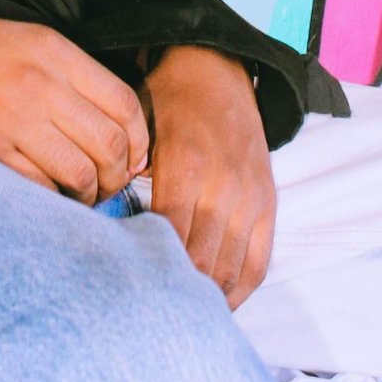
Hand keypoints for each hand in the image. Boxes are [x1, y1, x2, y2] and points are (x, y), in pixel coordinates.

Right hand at [0, 12, 150, 202]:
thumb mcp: (33, 42)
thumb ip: (76, 78)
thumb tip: (120, 131)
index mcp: (57, 53)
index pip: (123, 102)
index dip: (140, 139)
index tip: (136, 156)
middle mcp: (42, 84)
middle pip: (108, 143)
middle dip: (119, 174)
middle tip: (112, 183)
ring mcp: (15, 119)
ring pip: (79, 173)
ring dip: (89, 194)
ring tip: (83, 194)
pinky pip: (39, 187)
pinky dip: (54, 200)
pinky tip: (52, 197)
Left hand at [142, 46, 274, 306]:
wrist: (215, 68)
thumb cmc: (166, 103)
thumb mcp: (140, 133)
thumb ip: (129, 182)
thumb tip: (112, 238)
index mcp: (185, 166)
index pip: (168, 239)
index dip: (149, 271)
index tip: (128, 291)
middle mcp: (224, 185)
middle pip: (200, 262)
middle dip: (176, 291)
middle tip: (149, 312)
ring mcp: (251, 196)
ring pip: (229, 269)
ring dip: (206, 297)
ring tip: (180, 313)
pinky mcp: (269, 203)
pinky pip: (259, 263)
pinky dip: (239, 290)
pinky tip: (217, 304)